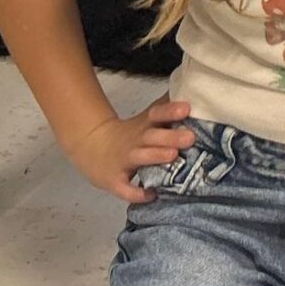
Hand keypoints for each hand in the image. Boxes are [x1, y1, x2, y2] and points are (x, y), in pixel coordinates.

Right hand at [67, 97, 193, 202]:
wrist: (92, 146)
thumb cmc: (131, 134)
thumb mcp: (146, 119)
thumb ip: (167, 109)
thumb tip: (192, 90)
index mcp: (144, 125)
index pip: (157, 114)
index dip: (170, 111)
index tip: (186, 108)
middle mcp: (135, 141)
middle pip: (152, 136)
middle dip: (170, 137)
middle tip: (190, 137)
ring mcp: (124, 161)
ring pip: (140, 158)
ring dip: (156, 156)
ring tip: (173, 156)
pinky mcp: (114, 181)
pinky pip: (124, 188)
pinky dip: (136, 193)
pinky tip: (151, 195)